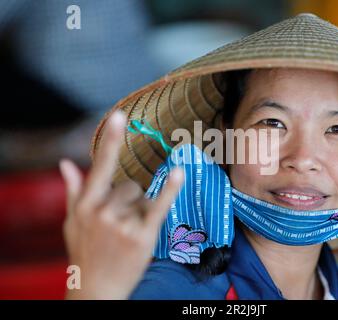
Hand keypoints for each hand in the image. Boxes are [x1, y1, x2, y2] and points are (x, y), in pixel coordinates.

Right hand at [60, 111, 183, 298]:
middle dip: (129, 200)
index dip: (111, 141)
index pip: (101, 166)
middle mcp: (102, 211)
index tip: (120, 117)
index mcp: (85, 205)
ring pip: (143, 198)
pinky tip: (180, 173)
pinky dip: (170, 189)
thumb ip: (72, 190)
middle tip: (120, 225)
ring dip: (141, 211)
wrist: (96, 289)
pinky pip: (159, 207)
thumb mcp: (72, 222)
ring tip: (128, 234)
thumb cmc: (84, 253)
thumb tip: (65, 163)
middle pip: (130, 185)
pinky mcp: (142, 236)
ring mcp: (122, 224)